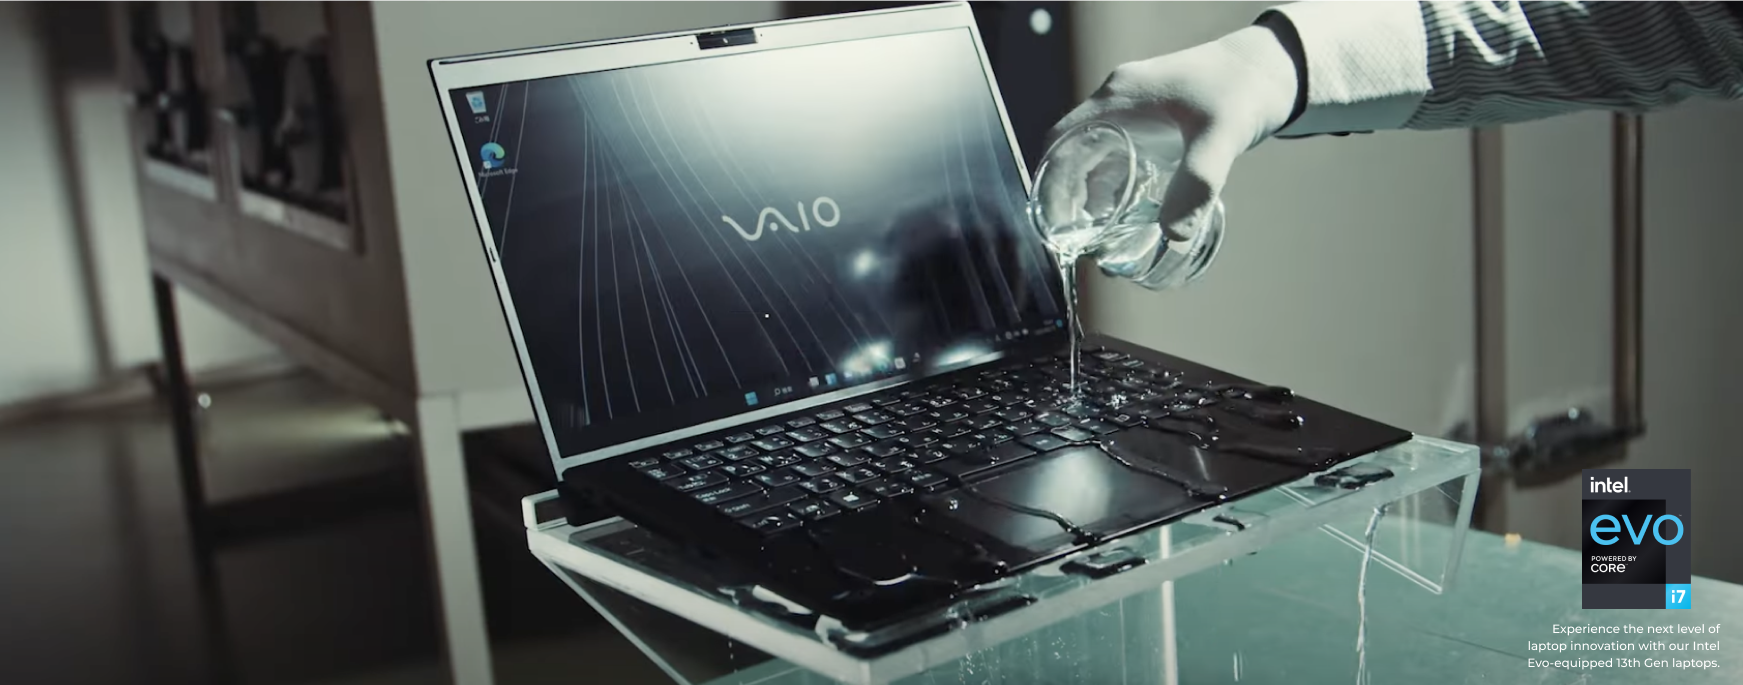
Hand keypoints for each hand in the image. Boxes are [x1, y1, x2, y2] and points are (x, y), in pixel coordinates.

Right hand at [1042, 22, 1301, 286]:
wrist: (1274, 68)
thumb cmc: (1243, 90)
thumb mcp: (1220, 135)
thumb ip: (1198, 182)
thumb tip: (1174, 236)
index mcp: (1120, 98)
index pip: (1062, 139)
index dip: (1050, 181)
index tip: (1053, 221)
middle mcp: (1119, 104)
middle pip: (1075, 155)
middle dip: (1072, 201)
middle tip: (1081, 243)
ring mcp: (1135, 114)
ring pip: (1098, 161)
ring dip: (1096, 200)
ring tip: (1103, 242)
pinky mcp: (1154, 126)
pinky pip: (1122, 161)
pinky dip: (1119, 191)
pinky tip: (1131, 220)